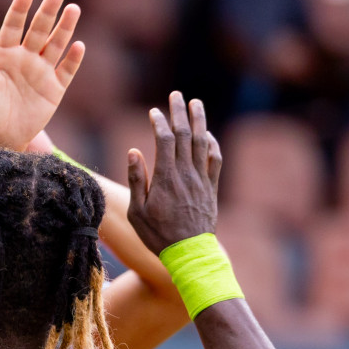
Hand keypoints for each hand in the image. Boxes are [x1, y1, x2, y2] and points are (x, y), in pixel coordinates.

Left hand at [0, 0, 83, 156]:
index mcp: (3, 56)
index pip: (12, 27)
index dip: (19, 11)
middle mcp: (24, 60)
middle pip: (38, 31)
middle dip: (47, 12)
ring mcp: (41, 73)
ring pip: (55, 45)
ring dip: (65, 28)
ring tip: (73, 9)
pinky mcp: (54, 90)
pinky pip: (66, 71)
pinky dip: (73, 59)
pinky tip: (79, 45)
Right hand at [126, 91, 221, 253]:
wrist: (189, 253)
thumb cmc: (157, 235)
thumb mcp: (137, 211)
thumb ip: (136, 179)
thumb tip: (134, 151)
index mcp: (165, 178)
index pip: (164, 140)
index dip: (160, 123)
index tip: (154, 112)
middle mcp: (186, 174)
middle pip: (184, 135)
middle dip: (180, 112)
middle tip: (176, 95)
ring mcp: (201, 179)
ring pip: (202, 142)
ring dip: (199, 121)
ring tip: (195, 104)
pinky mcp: (211, 188)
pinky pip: (215, 160)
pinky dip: (212, 144)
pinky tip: (207, 135)